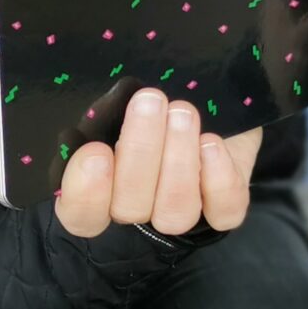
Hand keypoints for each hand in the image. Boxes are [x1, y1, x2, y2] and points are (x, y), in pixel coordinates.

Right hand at [55, 88, 263, 237]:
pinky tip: (211, 143)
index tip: (94, 152)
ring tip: (183, 113)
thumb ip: (107, 110)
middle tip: (149, 101)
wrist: (214, 93)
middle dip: (139, 153)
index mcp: (103, 189)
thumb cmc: (157, 95)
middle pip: (130, 209)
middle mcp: (139, 209)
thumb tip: (104, 106)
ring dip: (178, 161)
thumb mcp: (124, 96)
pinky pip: (224, 212)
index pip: (82, 215)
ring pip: (175, 213)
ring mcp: (183, 213)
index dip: (86, 193)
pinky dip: (218, 179)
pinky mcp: (225, 209)